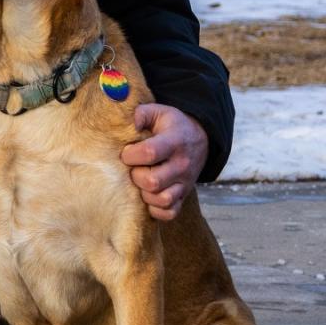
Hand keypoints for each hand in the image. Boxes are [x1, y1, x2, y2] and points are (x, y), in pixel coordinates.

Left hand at [119, 104, 207, 221]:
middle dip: (136, 176)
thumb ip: (140, 113)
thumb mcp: (158, 112)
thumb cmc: (171, 126)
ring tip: (141, 182)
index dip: (131, 155)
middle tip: (134, 169)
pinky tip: (149, 197)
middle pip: (153, 182)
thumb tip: (127, 123)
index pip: (149, 153)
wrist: (198, 139)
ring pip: (162, 200)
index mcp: (174, 142)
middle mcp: (182, 165)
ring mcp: (184, 183)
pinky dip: (156, 210)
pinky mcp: (183, 196)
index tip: (127, 152)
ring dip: (145, 194)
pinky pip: (170, 213)